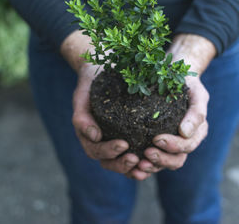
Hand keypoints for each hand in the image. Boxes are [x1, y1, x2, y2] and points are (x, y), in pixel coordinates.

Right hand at [61, 31, 139, 175]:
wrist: (103, 71)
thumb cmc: (92, 83)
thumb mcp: (83, 94)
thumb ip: (82, 115)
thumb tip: (95, 136)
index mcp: (89, 135)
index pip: (96, 151)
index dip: (108, 151)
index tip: (123, 144)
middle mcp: (102, 142)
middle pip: (110, 163)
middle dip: (122, 164)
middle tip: (136, 158)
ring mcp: (116, 142)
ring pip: (124, 164)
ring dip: (135, 168)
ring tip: (147, 163)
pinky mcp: (132, 138)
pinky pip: (137, 155)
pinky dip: (145, 162)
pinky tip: (156, 160)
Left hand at [130, 34, 216, 177]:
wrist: (174, 75)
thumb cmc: (187, 83)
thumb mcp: (196, 92)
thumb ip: (196, 112)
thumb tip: (185, 132)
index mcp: (197, 132)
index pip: (187, 146)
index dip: (173, 146)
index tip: (156, 139)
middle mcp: (185, 142)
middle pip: (176, 160)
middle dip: (161, 159)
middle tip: (145, 154)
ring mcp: (170, 145)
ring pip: (163, 164)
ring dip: (151, 167)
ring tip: (137, 164)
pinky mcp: (156, 144)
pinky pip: (150, 161)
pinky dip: (142, 166)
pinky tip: (131, 164)